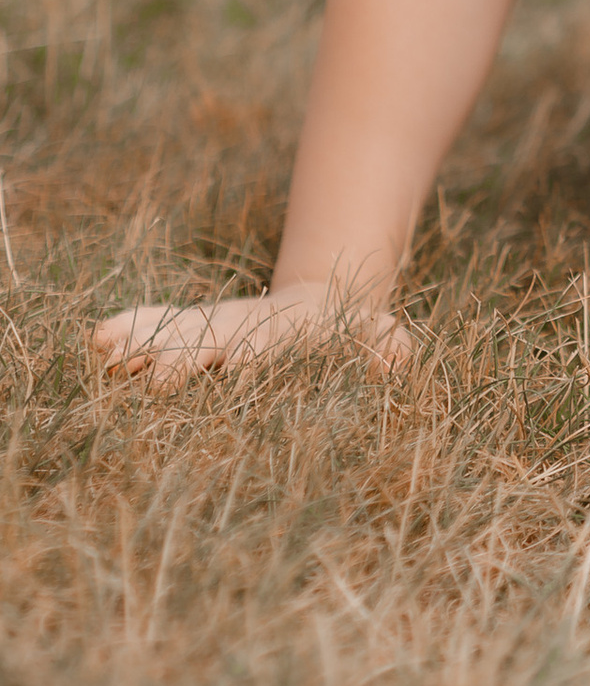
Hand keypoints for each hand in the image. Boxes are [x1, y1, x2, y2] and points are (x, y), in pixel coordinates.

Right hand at [90, 283, 411, 386]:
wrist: (322, 306)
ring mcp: (213, 326)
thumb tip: (395, 358)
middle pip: (209, 340)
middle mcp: (242, 328)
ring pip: (174, 331)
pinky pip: (158, 325)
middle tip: (158, 379)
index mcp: (286, 335)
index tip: (238, 366)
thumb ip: (387, 345)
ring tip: (106, 350)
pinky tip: (99, 340)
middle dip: (184, 357)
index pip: (268, 345)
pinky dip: (130, 329)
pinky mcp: (191, 330)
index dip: (255, 355)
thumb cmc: (352, 335)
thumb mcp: (378, 337)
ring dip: (142, 341)